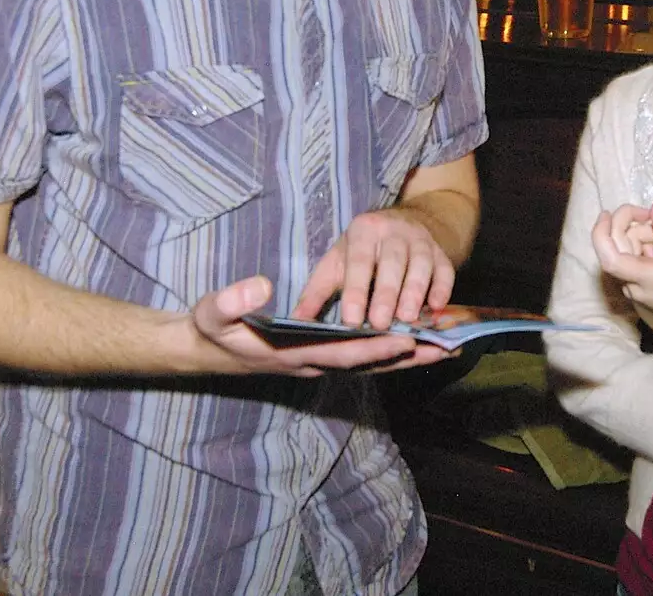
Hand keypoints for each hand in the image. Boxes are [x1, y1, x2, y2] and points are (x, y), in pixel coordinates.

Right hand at [191, 275, 451, 376]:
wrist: (206, 350)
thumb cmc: (212, 330)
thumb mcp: (213, 313)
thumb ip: (232, 301)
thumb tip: (260, 286)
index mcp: (292, 354)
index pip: (341, 354)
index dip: (374, 349)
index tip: (406, 340)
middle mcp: (312, 365)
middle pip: (368, 365)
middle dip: (406, 357)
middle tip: (445, 348)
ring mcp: (319, 365)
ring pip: (371, 365)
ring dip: (407, 358)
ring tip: (445, 347)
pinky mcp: (322, 358)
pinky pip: (364, 358)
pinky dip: (391, 353)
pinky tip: (417, 342)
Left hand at [293, 208, 455, 330]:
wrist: (404, 224)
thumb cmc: (363, 251)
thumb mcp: (337, 263)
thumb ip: (316, 292)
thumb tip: (294, 321)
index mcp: (364, 230)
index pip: (359, 262)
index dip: (355, 290)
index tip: (350, 320)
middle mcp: (394, 230)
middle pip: (391, 263)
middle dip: (386, 295)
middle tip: (380, 324)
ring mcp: (421, 240)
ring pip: (420, 266)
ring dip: (415, 293)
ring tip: (408, 320)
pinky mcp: (441, 252)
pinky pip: (445, 270)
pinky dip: (442, 289)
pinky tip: (436, 308)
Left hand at [592, 203, 652, 348]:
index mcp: (649, 279)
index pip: (609, 258)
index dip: (602, 232)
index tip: (609, 213)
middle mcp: (634, 288)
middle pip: (618, 249)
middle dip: (633, 227)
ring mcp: (634, 295)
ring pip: (626, 257)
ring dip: (641, 240)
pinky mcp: (638, 297)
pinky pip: (632, 268)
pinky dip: (644, 254)